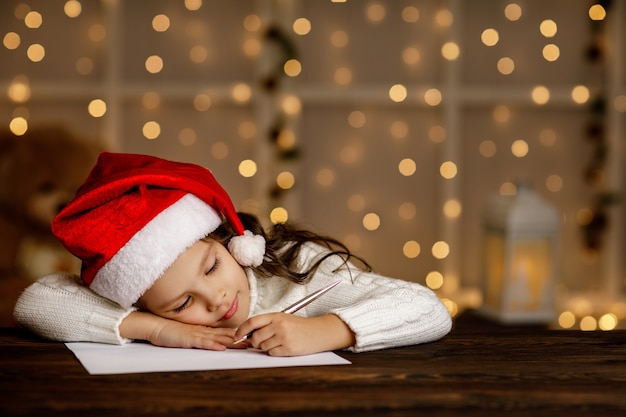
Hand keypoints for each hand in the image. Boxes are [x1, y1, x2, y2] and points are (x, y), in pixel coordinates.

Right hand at [120, 311, 242, 350]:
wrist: (155, 326)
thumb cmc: (169, 331)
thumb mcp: (187, 333)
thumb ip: (198, 335)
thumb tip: (211, 340)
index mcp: (202, 330)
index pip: (222, 333)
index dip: (235, 335)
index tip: (248, 338)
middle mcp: (202, 331)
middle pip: (223, 335)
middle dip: (238, 339)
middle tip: (252, 342)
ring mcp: (195, 334)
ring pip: (216, 338)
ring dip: (230, 342)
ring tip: (242, 344)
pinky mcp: (188, 339)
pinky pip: (202, 343)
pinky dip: (212, 345)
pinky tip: (221, 348)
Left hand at [234, 313, 354, 355]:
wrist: (319, 332)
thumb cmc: (300, 326)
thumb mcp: (283, 319)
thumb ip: (267, 324)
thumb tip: (248, 335)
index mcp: (276, 316)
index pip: (252, 321)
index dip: (241, 330)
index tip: (236, 336)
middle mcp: (279, 325)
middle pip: (255, 337)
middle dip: (255, 342)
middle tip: (261, 342)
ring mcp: (284, 337)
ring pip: (263, 347)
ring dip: (266, 347)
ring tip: (278, 342)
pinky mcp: (289, 348)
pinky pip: (272, 353)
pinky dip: (274, 352)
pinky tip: (283, 347)